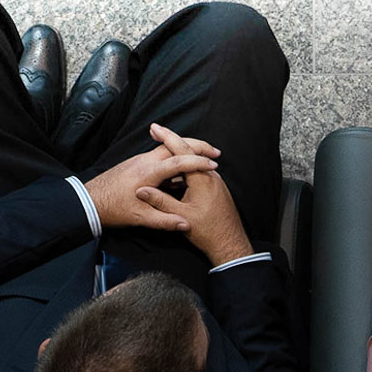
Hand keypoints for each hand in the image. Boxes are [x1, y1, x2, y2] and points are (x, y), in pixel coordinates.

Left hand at [83, 128, 221, 230]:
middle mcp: (145, 161)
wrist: (89, 201)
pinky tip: (184, 169)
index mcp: (148, 172)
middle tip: (215, 152)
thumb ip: (164, 221)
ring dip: (187, 149)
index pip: (179, 161)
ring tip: (205, 158)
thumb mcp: (140, 218)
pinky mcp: (138, 163)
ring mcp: (140, 160)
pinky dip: (176, 157)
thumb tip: (186, 223)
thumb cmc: (113, 209)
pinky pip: (161, 155)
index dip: (198, 162)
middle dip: (197, 146)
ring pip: (169, 148)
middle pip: (175, 145)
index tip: (214, 164)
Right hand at [134, 123, 254, 265]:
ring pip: (195, 162)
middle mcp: (211, 176)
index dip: (167, 137)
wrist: (230, 244)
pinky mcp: (217, 189)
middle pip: (190, 151)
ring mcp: (216, 182)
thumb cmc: (207, 232)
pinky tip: (177, 170)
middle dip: (172, 140)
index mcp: (202, 179)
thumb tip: (141, 190)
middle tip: (156, 131)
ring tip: (163, 144)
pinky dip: (187, 167)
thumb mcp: (181, 216)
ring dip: (179, 154)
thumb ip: (161, 201)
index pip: (183, 151)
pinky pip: (200, 172)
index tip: (154, 128)